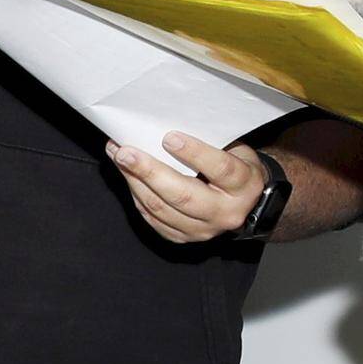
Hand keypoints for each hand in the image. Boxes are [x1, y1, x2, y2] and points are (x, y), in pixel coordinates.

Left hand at [109, 128, 268, 247]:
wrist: (243, 201)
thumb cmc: (235, 166)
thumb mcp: (234, 149)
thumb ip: (209, 141)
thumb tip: (163, 126)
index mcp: (244, 186)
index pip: (220, 169)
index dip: (194, 153)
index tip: (168, 137)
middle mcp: (226, 213)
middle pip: (183, 195)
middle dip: (150, 172)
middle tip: (126, 152)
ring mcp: (203, 230)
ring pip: (162, 209)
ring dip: (135, 182)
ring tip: (118, 157)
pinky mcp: (184, 237)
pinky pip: (154, 219)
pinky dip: (137, 195)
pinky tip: (127, 176)